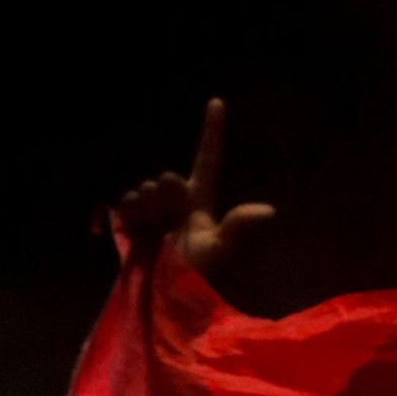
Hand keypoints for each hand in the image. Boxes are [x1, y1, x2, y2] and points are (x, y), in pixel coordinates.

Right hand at [113, 98, 275, 274]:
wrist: (162, 293)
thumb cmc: (195, 274)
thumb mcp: (217, 250)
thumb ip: (237, 227)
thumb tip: (270, 211)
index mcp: (201, 198)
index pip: (208, 158)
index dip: (213, 131)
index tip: (218, 102)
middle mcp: (177, 197)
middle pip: (167, 178)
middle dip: (165, 199)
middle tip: (170, 227)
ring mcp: (152, 204)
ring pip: (145, 189)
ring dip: (148, 213)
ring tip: (156, 235)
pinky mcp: (130, 214)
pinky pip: (126, 201)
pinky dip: (131, 217)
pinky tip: (138, 233)